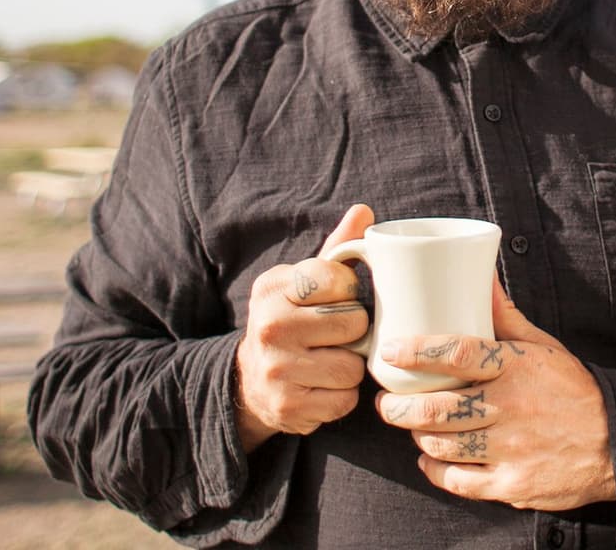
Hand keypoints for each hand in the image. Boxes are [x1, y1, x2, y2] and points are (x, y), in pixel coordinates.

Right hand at [234, 204, 373, 452]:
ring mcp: (277, 369)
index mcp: (273, 287)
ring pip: (352, 366)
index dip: (348, 291)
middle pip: (353, 324)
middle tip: (335, 334)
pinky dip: (342, 396)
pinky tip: (322, 386)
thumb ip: (336, 248)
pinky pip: (345, 400)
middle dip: (354, 331)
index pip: (339, 279)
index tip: (334, 298)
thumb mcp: (304, 282)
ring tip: (329, 359)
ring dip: (350, 366)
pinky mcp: (288, 406)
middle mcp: (270, 326)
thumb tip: (364, 211)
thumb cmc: (291, 321)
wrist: (251, 381)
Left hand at [374, 277, 615, 510]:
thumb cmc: (573, 391)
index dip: (416, 352)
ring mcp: (510, 449)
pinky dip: (435, 469)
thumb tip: (482, 274)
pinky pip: (458, 480)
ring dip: (416, 435)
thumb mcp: (544, 347)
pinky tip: (429, 456)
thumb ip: (506, 317)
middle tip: (386, 401)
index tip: (390, 351)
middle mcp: (509, 407)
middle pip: (435, 409)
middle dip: (398, 407)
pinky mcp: (511, 484)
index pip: (456, 353)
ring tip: (410, 425)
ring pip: (441, 444)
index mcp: (516, 367)